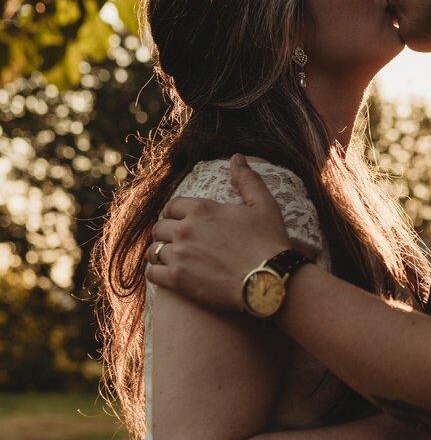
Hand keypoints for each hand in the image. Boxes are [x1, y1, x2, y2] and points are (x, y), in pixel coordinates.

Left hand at [145, 155, 290, 311]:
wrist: (269, 281)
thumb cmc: (269, 242)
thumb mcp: (264, 205)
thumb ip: (247, 180)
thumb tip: (237, 157)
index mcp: (202, 208)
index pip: (172, 206)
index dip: (174, 214)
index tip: (179, 222)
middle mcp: (186, 229)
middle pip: (159, 228)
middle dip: (166, 234)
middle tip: (175, 242)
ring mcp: (179, 255)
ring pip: (153, 251)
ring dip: (160, 254)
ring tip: (169, 260)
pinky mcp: (177, 280)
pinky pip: (152, 273)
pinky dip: (156, 273)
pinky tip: (165, 275)